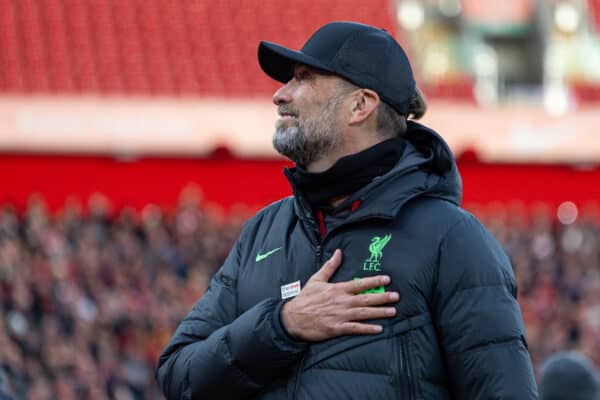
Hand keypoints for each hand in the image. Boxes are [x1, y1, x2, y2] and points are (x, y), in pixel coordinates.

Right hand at [280, 249, 399, 341]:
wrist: (292, 318)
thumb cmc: (305, 298)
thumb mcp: (316, 279)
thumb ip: (330, 266)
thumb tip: (339, 252)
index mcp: (337, 289)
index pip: (359, 284)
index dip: (374, 281)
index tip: (387, 279)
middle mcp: (341, 302)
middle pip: (365, 298)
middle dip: (382, 297)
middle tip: (396, 296)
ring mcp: (340, 315)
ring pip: (364, 313)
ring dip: (379, 312)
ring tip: (392, 311)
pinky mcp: (337, 328)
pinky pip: (355, 328)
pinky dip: (367, 329)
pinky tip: (378, 329)